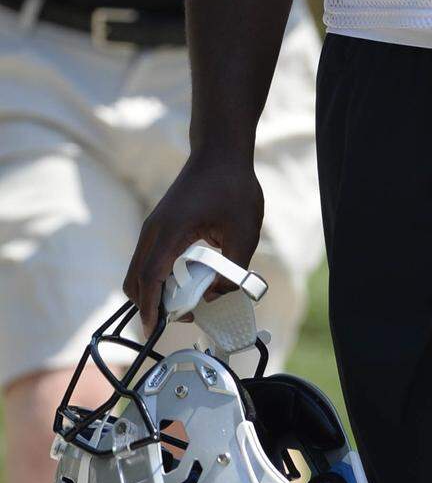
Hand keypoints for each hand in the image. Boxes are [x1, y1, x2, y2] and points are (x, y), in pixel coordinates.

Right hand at [124, 155, 263, 334]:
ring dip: (155, 292)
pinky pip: (149, 260)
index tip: (155, 331)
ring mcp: (153, 227)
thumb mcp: (245, 232)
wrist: (220, 151)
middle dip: (151, 306)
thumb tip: (215, 296)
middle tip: (183, 317)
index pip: (150, 278)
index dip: (150, 308)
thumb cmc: (233, 186)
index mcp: (171, 230)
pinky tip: (185, 282)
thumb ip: (232, 270)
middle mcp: (154, 230)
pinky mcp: (158, 226)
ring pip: (140, 271)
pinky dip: (158, 278)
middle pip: (136, 280)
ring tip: (188, 302)